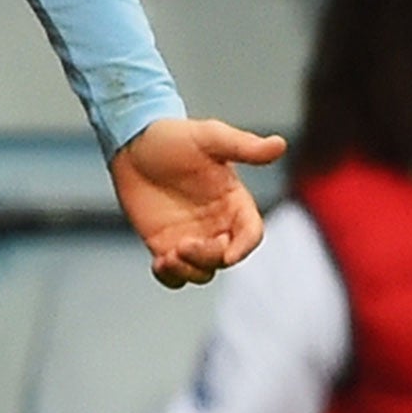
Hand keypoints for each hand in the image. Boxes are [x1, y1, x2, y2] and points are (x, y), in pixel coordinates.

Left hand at [110, 118, 285, 286]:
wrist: (131, 141)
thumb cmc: (173, 136)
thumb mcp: (209, 137)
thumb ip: (243, 146)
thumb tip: (279, 144)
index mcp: (234, 203)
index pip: (251, 233)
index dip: (244, 247)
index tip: (229, 254)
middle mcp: (217, 225)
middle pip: (225, 257)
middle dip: (208, 257)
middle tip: (183, 245)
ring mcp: (192, 237)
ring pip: (202, 271)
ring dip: (189, 270)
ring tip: (168, 257)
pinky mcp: (165, 245)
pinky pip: (175, 274)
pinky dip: (170, 276)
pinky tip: (159, 264)